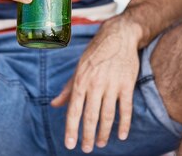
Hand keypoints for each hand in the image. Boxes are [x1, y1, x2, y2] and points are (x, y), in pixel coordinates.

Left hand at [51, 17, 141, 152]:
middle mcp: (95, 84)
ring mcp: (112, 85)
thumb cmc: (95, 53)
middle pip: (90, 117)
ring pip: (107, 115)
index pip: (74, 110)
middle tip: (86, 149)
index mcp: (80, 81)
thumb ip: (68, 89)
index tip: (70, 144)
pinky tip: (121, 135)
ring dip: (104, 133)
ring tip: (101, 143)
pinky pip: (126, 109)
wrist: (118, 36)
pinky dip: (124, 124)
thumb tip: (54, 105)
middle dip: (87, 136)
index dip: (71, 129)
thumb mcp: (78, 68)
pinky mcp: (127, 84)